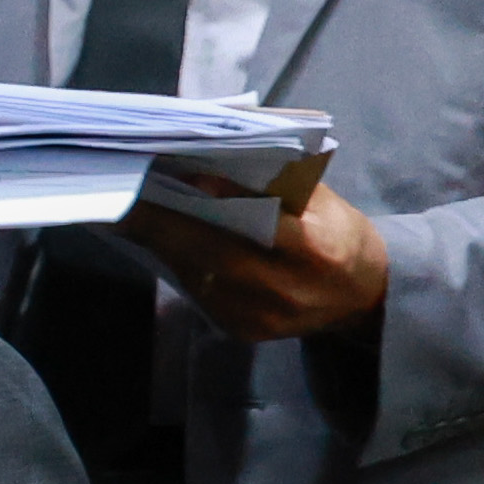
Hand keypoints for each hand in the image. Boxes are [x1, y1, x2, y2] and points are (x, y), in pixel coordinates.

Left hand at [130, 178, 389, 341]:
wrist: (361, 296)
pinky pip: (198, 294)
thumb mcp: (325, 202)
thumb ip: (280, 182)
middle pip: (215, 254)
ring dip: (159, 244)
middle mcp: (286, 288)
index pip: (265, 224)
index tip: (185, 177)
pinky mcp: (242, 330)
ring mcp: (261, 315)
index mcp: (317, 249)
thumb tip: (219, 153)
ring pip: (197, 276)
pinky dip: (174, 265)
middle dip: (164, 224)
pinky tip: (151, 242)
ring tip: (124, 214)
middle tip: (122, 196)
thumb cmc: (338, 234)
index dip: (225, 200)